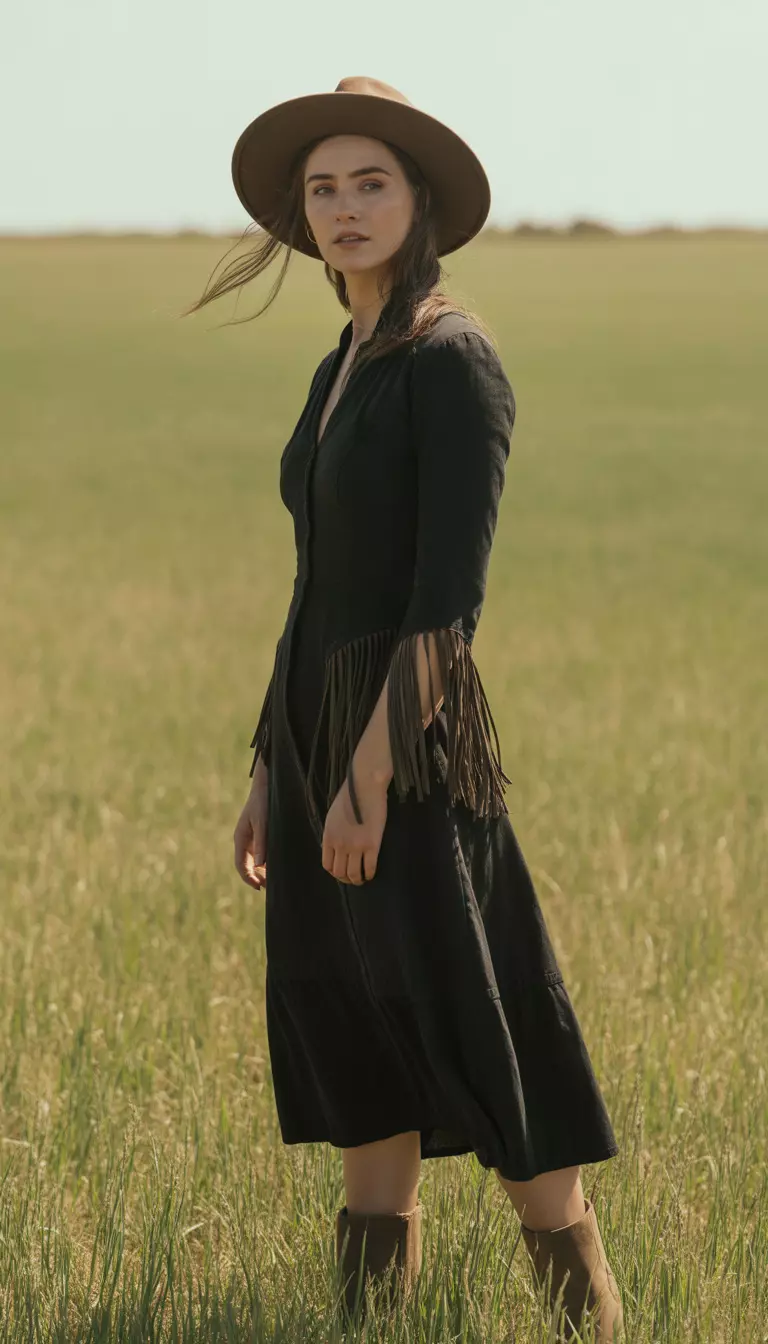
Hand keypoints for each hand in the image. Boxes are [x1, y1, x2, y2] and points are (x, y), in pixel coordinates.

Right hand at [234, 775, 267, 890]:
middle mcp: (245, 840)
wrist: (267, 785)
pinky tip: (279, 864)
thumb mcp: (262, 822)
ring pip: (255, 860)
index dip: (248, 878)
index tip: (259, 887)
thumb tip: (259, 865)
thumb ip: (261, 843)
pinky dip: (268, 861)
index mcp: (241, 838)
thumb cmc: (263, 802)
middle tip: (272, 887)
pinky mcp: (261, 834)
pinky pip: (262, 852)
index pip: (241, 865)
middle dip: (257, 877)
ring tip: (277, 879)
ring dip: (263, 871)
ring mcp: (252, 838)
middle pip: (248, 865)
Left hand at [322, 765, 387, 884]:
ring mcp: (356, 846)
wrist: (365, 786)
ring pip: (354, 874)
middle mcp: (339, 845)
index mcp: (328, 837)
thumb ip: (333, 834)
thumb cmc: (350, 796)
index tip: (342, 872)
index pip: (327, 865)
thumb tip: (336, 848)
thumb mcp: (333, 816)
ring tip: (362, 879)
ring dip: (358, 880)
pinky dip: (370, 874)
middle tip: (354, 878)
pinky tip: (371, 873)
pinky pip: (370, 867)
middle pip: (340, 873)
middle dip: (346, 879)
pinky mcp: (372, 845)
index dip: (335, 872)